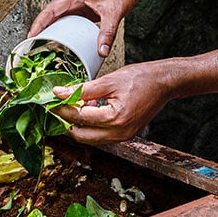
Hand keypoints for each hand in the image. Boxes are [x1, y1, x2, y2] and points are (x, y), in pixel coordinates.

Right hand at [28, 0, 138, 58]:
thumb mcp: (114, 13)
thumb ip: (107, 33)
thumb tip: (101, 51)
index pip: (51, 9)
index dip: (39, 23)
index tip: (31, 36)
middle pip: (49, 14)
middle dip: (38, 28)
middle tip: (31, 45)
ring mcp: (75, 5)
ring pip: (55, 18)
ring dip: (47, 30)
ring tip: (39, 45)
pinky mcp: (80, 11)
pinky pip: (64, 21)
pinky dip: (58, 31)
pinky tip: (57, 42)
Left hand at [49, 62, 171, 143]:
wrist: (165, 82)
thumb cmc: (142, 78)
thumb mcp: (109, 80)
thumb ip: (82, 90)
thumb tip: (60, 93)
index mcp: (115, 119)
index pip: (79, 118)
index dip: (62, 109)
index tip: (51, 101)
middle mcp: (119, 133)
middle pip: (81, 135)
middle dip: (67, 121)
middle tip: (59, 106)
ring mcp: (123, 137)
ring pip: (89, 138)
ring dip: (79, 125)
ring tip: (76, 106)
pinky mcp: (125, 135)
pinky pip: (100, 136)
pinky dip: (91, 126)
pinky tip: (89, 110)